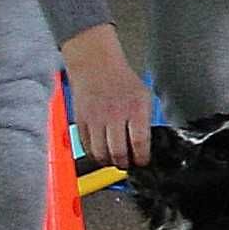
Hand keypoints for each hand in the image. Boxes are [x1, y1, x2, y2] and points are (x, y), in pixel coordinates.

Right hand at [59, 24, 152, 169]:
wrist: (95, 65)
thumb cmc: (122, 80)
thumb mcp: (144, 96)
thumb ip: (146, 120)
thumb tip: (147, 143)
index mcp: (135, 108)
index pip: (139, 142)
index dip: (141, 158)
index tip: (143, 162)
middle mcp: (114, 115)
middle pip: (118, 152)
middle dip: (125, 163)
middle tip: (129, 164)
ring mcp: (95, 120)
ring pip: (100, 154)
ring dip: (109, 162)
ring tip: (115, 159)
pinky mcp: (81, 122)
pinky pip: (86, 147)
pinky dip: (95, 154)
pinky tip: (102, 151)